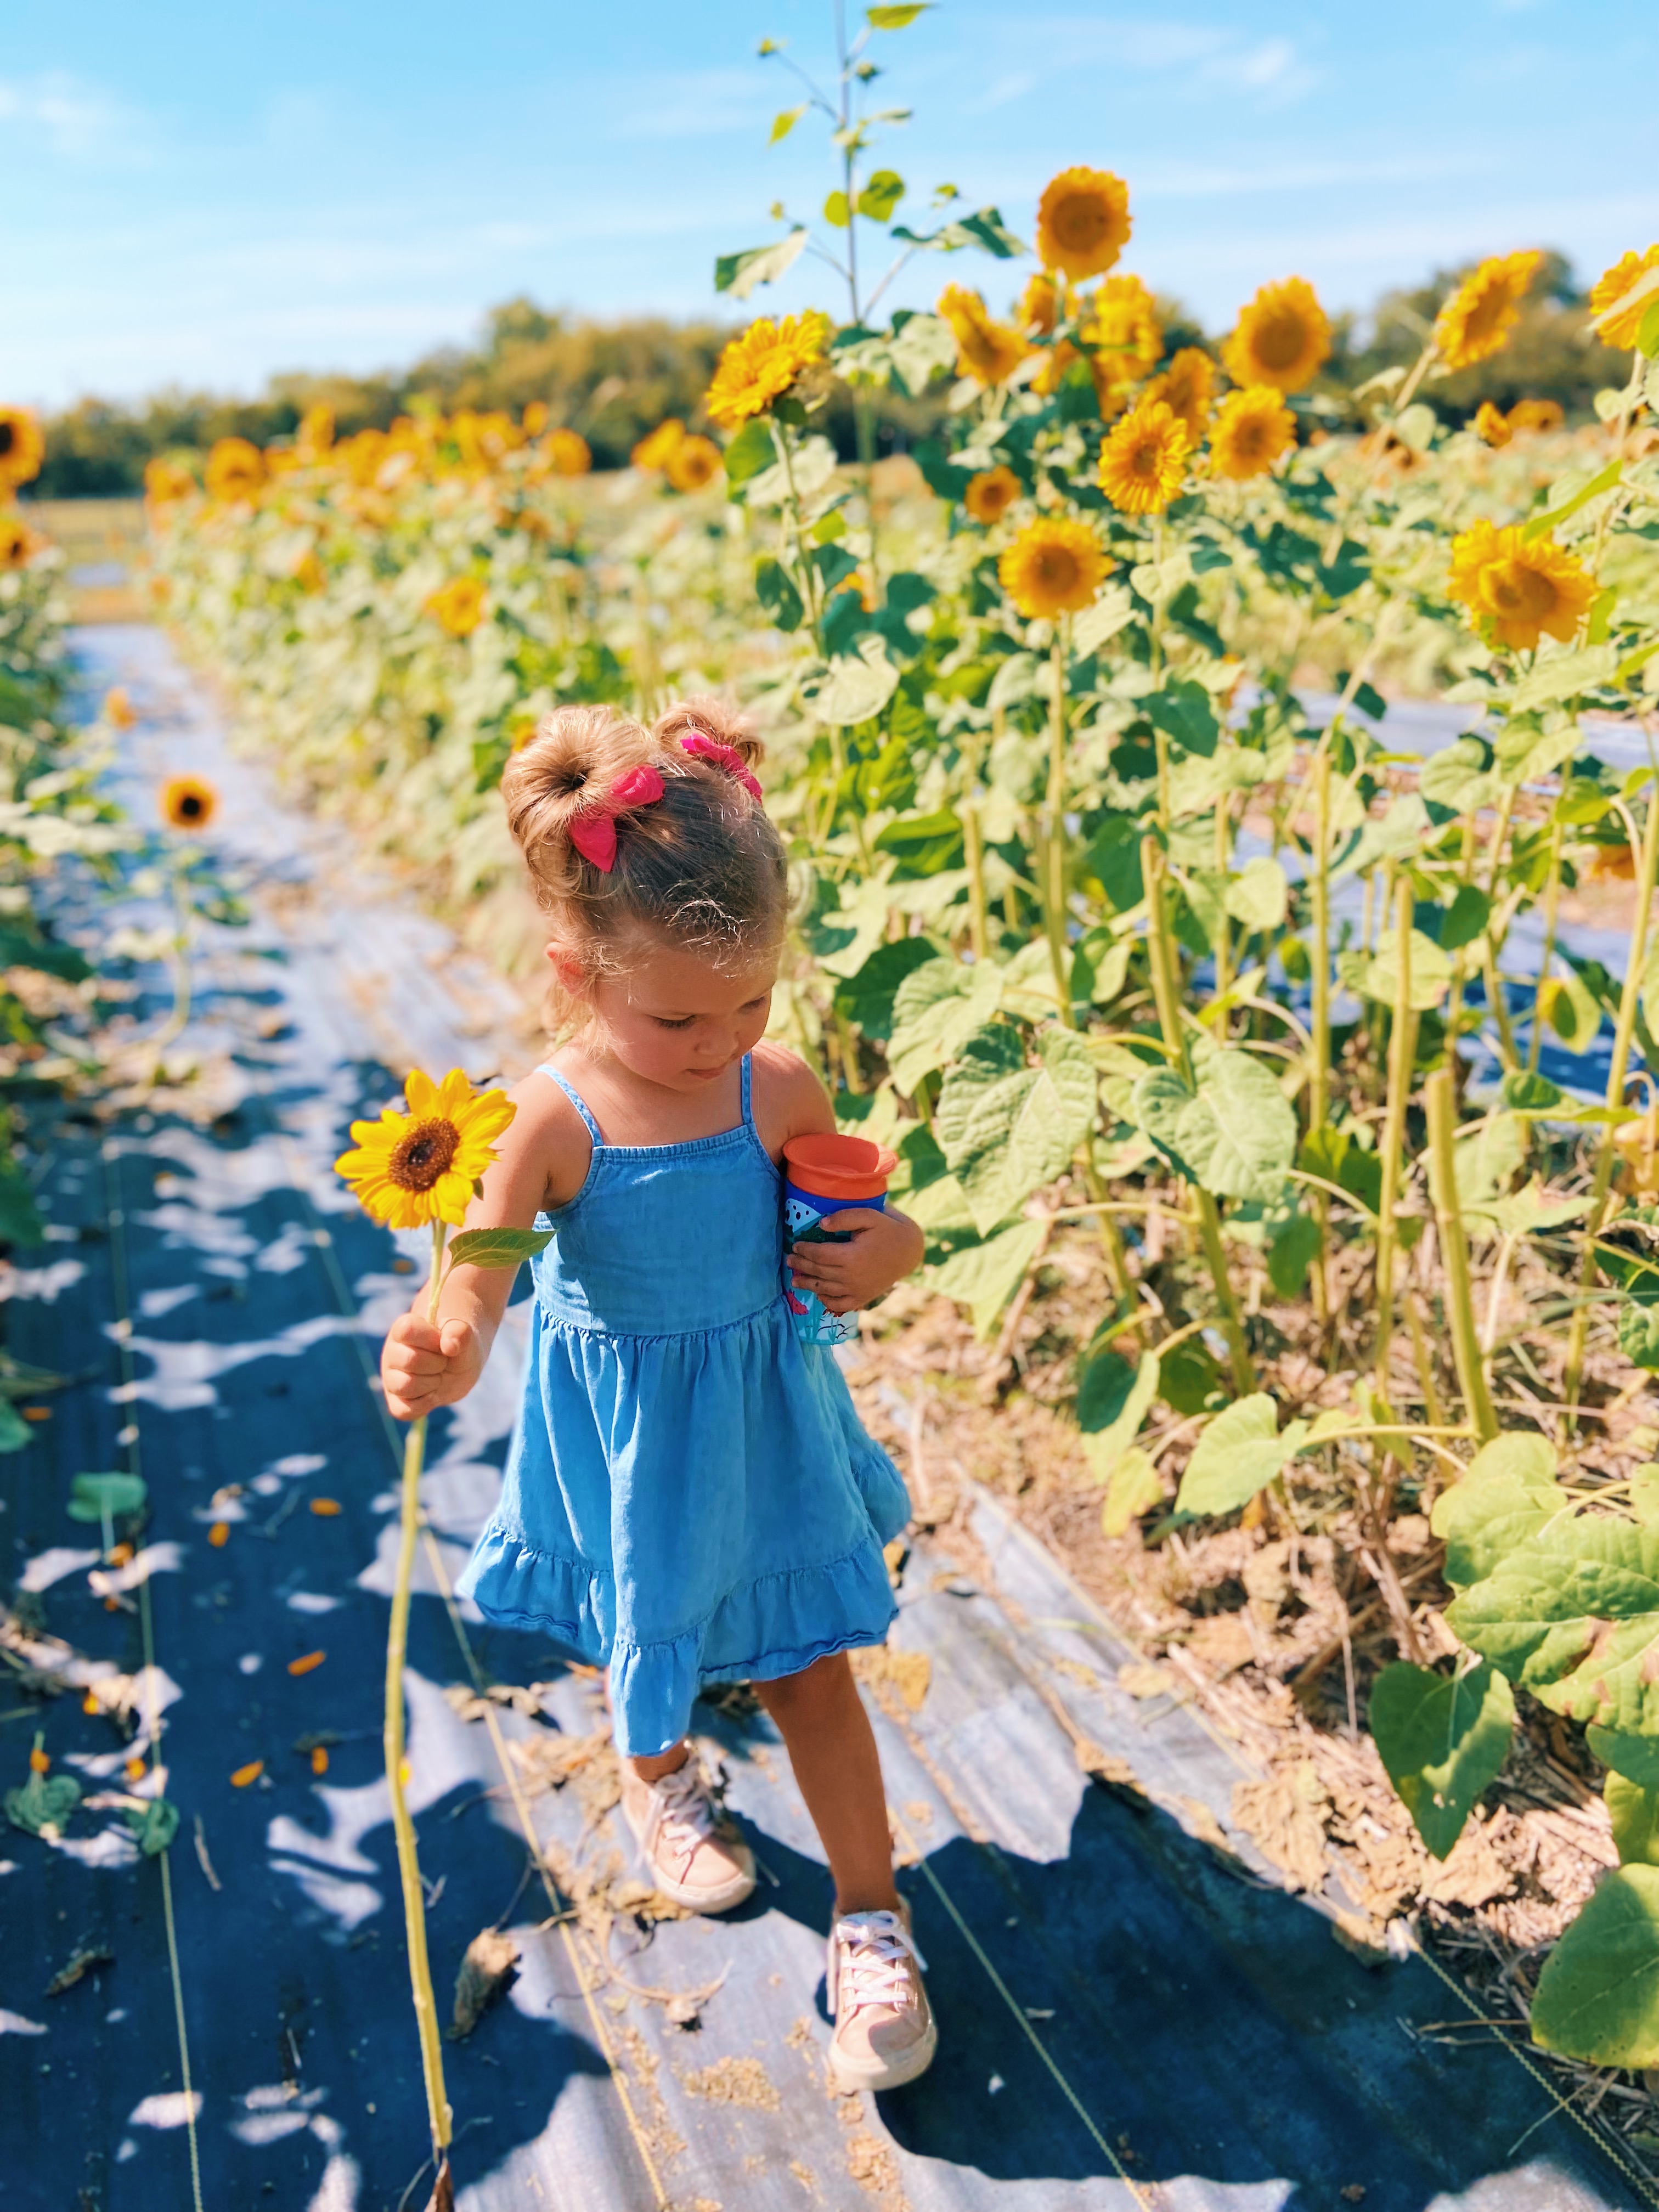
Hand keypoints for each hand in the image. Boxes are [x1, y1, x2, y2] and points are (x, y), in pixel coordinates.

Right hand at [381, 1311, 482, 1420]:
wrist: (461, 1367)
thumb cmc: (458, 1347)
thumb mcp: (465, 1336)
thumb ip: (460, 1333)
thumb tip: (449, 1345)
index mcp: (403, 1329)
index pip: (407, 1330)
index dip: (432, 1339)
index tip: (444, 1342)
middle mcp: (392, 1353)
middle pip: (410, 1360)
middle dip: (437, 1363)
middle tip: (443, 1362)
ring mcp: (391, 1378)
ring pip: (404, 1385)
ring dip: (431, 1383)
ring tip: (438, 1377)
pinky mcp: (396, 1402)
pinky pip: (403, 1410)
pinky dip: (424, 1405)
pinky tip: (432, 1394)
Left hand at [788, 1206, 923, 1315]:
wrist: (908, 1251)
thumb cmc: (887, 1230)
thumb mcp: (869, 1216)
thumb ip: (844, 1217)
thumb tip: (821, 1225)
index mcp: (852, 1256)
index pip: (819, 1255)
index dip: (805, 1250)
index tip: (796, 1245)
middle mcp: (852, 1277)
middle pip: (819, 1272)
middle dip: (801, 1266)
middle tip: (789, 1260)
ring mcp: (857, 1290)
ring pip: (825, 1289)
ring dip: (808, 1284)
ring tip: (794, 1280)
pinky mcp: (862, 1297)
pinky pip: (840, 1304)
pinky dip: (827, 1301)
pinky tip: (819, 1295)